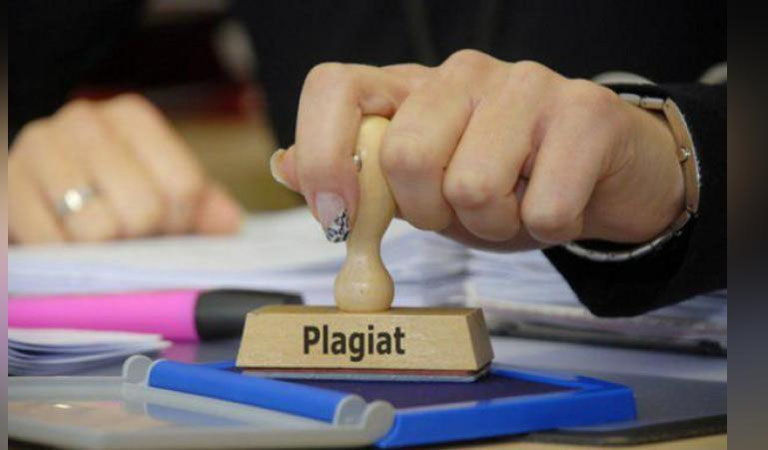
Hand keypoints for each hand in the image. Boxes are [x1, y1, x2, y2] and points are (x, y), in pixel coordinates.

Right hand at [9, 94, 240, 243]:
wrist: (36, 189)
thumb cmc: (109, 193)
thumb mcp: (161, 190)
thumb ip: (203, 205)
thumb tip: (230, 225)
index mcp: (132, 117)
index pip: (184, 186)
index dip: (182, 223)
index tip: (167, 229)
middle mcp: (85, 120)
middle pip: (144, 209)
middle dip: (144, 239)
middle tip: (130, 239)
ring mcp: (40, 148)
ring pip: (98, 228)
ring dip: (105, 251)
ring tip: (99, 241)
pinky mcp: (6, 184)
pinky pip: (53, 245)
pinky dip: (67, 258)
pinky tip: (66, 245)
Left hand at [272, 50, 683, 249]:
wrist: (601, 175)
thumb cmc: (506, 182)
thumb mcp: (422, 189)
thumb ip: (359, 181)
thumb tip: (284, 166)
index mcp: (411, 88)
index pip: (335, 88)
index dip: (321, 154)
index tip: (335, 215)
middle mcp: (462, 72)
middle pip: (405, 155)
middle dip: (430, 213)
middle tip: (460, 210)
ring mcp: (526, 83)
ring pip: (472, 186)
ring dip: (491, 225)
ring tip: (513, 204)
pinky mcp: (584, 112)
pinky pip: (543, 209)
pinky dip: (545, 229)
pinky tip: (555, 202)